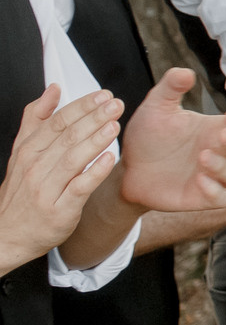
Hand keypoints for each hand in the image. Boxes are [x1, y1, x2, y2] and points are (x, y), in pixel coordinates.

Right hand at [0, 87, 122, 268]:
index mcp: (28, 151)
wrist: (7, 236)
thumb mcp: (21, 153)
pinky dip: (94, 173)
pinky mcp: (59, 210)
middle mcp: (34, 168)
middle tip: (116, 104)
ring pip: (72, 159)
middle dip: (92, 118)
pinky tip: (109, 159)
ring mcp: (46, 190)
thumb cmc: (21, 192)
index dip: (81, 107)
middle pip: (66, 137)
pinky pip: (78, 189)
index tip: (103, 95)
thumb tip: (53, 89)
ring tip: (114, 124)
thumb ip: (36, 119)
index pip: (56, 122)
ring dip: (95, 140)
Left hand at [114, 69, 225, 213]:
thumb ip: (170, 88)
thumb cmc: (147, 137)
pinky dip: (216, 192)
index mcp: (217, 130)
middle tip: (223, 135)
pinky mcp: (201, 197)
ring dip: (225, 167)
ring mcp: (213, 176)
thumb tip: (185, 71)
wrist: (128, 169)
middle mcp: (221, 153)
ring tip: (204, 158)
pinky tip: (200, 181)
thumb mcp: (156, 108)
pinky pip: (221, 199)